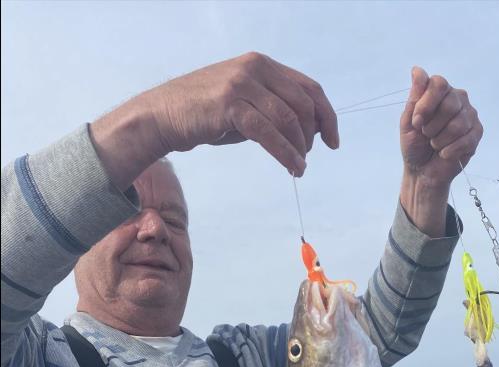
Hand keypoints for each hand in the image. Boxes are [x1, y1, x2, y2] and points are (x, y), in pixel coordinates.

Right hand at [91, 52, 338, 188]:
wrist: (162, 115)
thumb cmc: (204, 113)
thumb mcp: (244, 103)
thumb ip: (271, 109)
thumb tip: (302, 131)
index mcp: (262, 64)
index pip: (308, 88)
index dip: (327, 115)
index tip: (333, 140)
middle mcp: (255, 68)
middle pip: (303, 104)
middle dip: (312, 135)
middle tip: (307, 157)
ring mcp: (242, 84)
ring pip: (288, 119)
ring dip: (300, 148)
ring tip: (299, 168)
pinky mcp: (230, 105)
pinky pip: (268, 132)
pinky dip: (286, 153)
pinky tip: (292, 167)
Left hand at [400, 67, 482, 185]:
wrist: (422, 171)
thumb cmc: (415, 145)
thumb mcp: (407, 122)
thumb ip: (414, 98)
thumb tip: (417, 70)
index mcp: (440, 92)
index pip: (438, 84)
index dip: (425, 104)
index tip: (416, 122)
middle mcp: (458, 99)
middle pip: (450, 104)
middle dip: (432, 126)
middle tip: (426, 135)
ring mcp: (470, 115)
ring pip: (458, 124)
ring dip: (440, 140)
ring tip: (435, 144)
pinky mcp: (476, 133)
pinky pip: (466, 139)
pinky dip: (449, 150)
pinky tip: (444, 154)